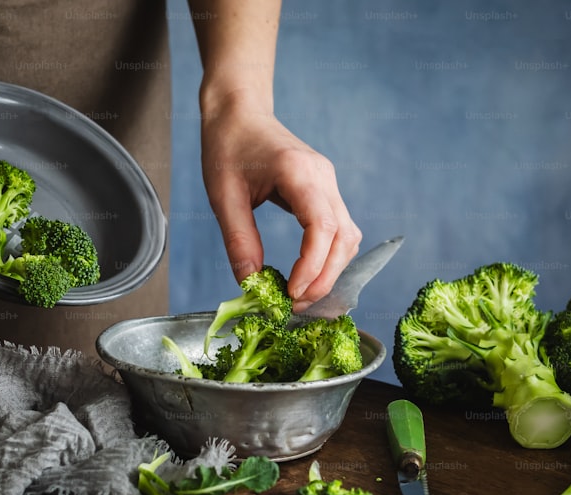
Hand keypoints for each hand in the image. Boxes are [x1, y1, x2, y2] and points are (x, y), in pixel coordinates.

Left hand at [200, 89, 361, 310]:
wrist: (239, 111)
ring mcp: (329, 184)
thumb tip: (251, 284)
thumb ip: (239, 240)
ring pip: (348, 237)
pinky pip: (340, 230)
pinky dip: (329, 257)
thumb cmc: (228, 146)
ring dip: (331, 271)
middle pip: (343, 238)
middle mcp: (324, 178)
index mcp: (298, 172)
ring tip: (301, 296)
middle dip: (324, 278)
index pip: (322, 227)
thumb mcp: (223, 196)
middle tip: (296, 306)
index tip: (292, 293)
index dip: (313, 266)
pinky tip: (308, 275)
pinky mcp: (326, 191)